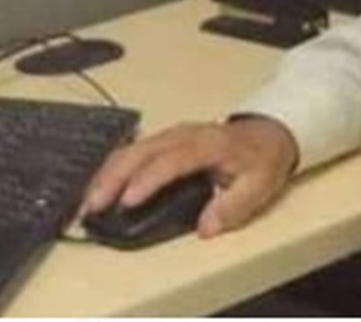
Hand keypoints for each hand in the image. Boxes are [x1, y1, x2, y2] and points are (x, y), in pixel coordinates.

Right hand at [83, 117, 298, 237]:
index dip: (149, 179)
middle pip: (145, 149)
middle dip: (116, 176)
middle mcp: (188, 134)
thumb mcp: (259, 186)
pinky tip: (102, 184)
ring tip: (90, 200)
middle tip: (94, 205)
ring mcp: (176, 133)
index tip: (128, 201)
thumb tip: (206, 227)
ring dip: (110, 171)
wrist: (270, 132)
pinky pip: (137, 148)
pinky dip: (116, 166)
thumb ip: (233, 206)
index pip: (174, 159)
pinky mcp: (168, 139)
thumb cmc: (262, 160)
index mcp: (210, 144)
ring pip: (136, 147)